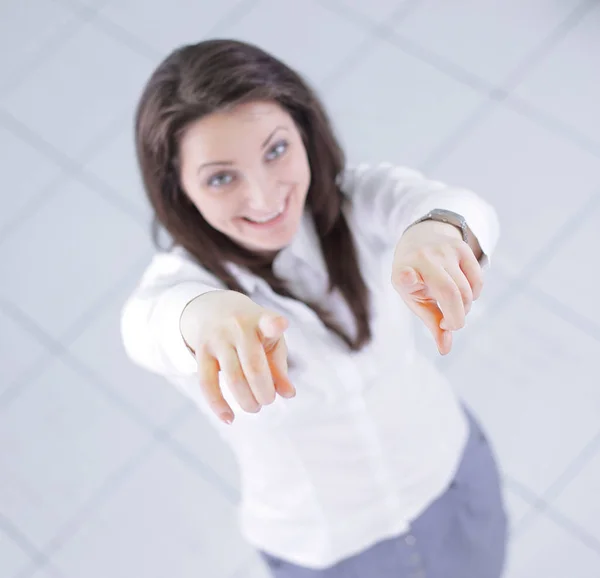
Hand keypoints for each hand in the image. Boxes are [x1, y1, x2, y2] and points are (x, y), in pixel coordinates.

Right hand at [180, 291, 294, 423]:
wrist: (215, 309)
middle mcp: (238, 327)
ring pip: (232, 377)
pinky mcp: (201, 352)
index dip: (274, 324)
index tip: (280, 324)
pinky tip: (229, 419)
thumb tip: (289, 395)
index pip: (268, 322)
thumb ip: (279, 368)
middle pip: (253, 365)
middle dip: (264, 391)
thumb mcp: (271, 341)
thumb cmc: (253, 331)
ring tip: (254, 407)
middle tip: (268, 400)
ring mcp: (217, 338)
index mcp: (261, 321)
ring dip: (246, 400)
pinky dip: (218, 404)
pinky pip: (207, 382)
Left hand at [391, 220, 482, 354]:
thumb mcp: (416, 300)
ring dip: (464, 308)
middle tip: (449, 324)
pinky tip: (463, 293)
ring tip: (452, 306)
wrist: (420, 239)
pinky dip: (474, 294)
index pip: (404, 276)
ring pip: (466, 291)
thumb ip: (432, 324)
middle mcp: (423, 259)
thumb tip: (446, 350)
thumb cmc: (416, 279)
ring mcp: (444, 250)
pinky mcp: (462, 247)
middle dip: (456, 318)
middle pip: (450, 294)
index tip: (407, 277)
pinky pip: (478, 281)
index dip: (407, 279)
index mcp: (403, 273)